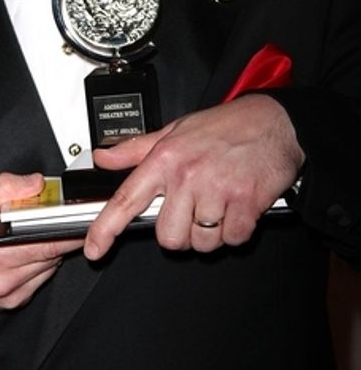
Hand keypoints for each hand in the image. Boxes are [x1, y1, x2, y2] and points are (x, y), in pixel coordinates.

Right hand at [0, 172, 82, 316]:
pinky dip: (39, 262)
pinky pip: (40, 279)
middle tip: (53, 214)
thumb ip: (4, 188)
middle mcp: (4, 280)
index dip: (66, 225)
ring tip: (30, 231)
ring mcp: (10, 296)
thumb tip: (35, 183)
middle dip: (59, 232)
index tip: (75, 213)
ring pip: (50, 266)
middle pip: (54, 253)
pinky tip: (22, 249)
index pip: (47, 240)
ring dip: (48, 246)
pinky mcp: (12, 303)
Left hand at [84, 94, 304, 259]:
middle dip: (180, 231)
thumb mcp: (174, 130)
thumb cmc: (225, 126)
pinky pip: (232, 239)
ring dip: (211, 232)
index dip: (106, 228)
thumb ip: (136, 149)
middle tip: (193, 209)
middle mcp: (187, 175)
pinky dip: (236, 230)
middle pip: (168, 237)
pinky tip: (238, 206)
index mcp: (165, 158)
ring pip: (201, 242)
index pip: (127, 198)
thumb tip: (103, 158)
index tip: (94, 248)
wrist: (274, 121)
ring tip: (219, 202)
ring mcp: (217, 190)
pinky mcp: (246, 203)